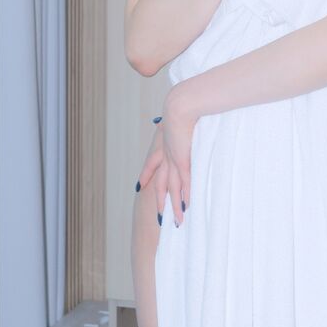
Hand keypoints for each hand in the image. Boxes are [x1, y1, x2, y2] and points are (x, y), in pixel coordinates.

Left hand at [137, 85, 195, 224]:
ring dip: (173, 206)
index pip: (151, 164)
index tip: (140, 185)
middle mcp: (166, 155)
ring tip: (177, 222)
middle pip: (160, 183)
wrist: (181, 105)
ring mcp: (174, 159)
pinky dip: (184, 195)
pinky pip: (184, 182)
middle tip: (159, 216)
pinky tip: (186, 206)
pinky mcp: (183, 160)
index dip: (146, 175)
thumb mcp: (178, 116)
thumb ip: (178, 123)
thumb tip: (179, 120)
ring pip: (172, 188)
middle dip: (159, 200)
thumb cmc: (183, 107)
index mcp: (163, 145)